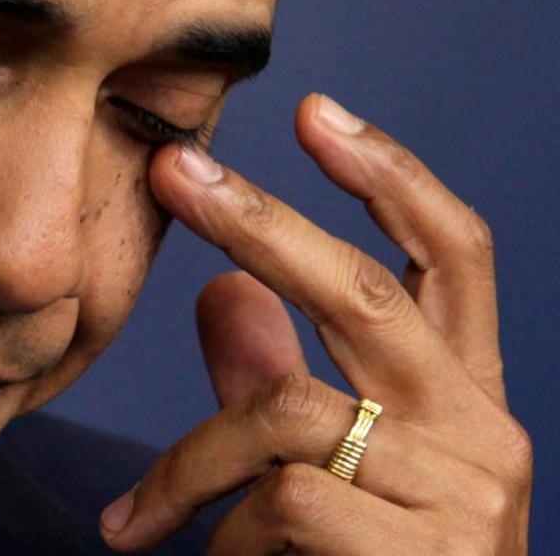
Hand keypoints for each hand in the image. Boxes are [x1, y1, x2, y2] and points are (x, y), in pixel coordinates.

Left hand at [99, 94, 531, 554]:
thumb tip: (218, 294)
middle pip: (367, 291)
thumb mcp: (328, 470)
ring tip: (142, 521)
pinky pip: (275, 499)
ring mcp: (458, 494)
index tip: (317, 113)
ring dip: (190, 464)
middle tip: (177, 172)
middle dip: (261, 221)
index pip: (452, 254)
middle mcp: (481, 431)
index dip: (390, 175)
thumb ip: (277, 380)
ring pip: (286, 412)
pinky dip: (213, 530)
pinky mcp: (413, 553)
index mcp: (464, 398)